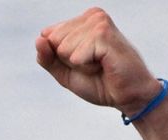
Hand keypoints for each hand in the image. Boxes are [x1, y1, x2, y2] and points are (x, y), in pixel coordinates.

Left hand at [35, 8, 161, 115]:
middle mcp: (91, 16)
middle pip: (53, 42)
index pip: (47, 36)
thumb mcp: (65, 72)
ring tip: (100, 65)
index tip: (83, 62)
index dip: (60, 59)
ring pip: (63, 49)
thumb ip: (47, 58)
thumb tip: (38, 40)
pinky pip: (75, 56)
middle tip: (93, 65)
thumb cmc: (100, 82)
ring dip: (79, 65)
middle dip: (69, 61)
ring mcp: (98, 22)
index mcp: (82, 21)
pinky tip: (104, 65)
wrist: (128, 96)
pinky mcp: (103, 34)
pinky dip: (86, 68)